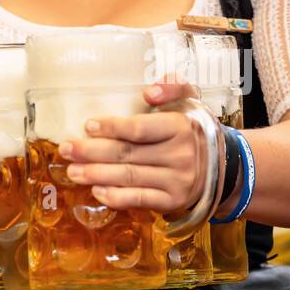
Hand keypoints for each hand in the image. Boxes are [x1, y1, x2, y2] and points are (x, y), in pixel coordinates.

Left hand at [59, 82, 204, 212]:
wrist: (223, 165)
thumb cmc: (193, 130)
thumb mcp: (190, 102)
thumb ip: (173, 88)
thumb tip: (149, 91)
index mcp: (181, 127)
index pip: (140, 129)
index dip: (112, 127)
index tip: (88, 125)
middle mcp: (180, 155)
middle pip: (127, 154)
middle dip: (91, 152)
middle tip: (66, 149)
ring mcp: (177, 180)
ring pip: (129, 177)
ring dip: (96, 175)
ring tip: (72, 171)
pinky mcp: (172, 201)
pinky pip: (139, 199)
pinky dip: (115, 196)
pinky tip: (96, 191)